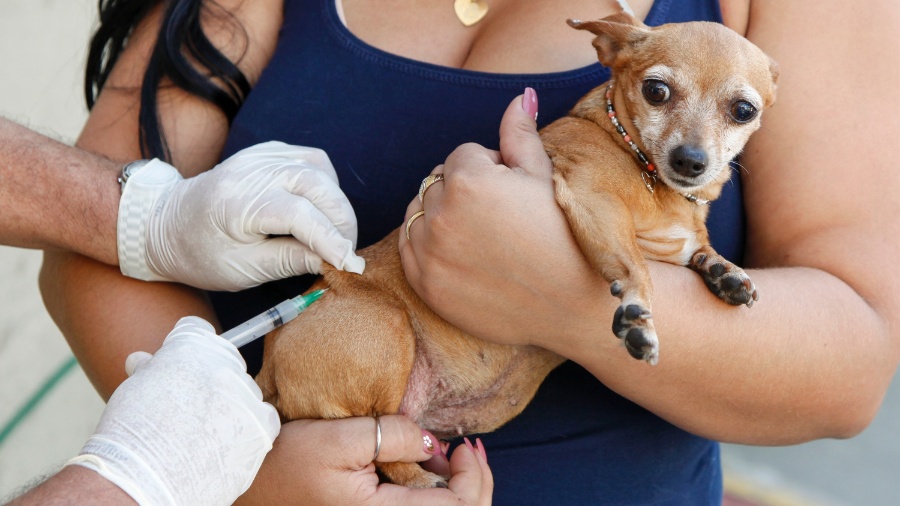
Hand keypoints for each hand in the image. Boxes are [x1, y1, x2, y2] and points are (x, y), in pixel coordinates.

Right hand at [66, 317, 280, 505]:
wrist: (145, 480)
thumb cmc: (132, 435)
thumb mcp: (133, 389)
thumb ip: (149, 370)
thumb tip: (143, 359)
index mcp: (191, 346)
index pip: (199, 331)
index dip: (188, 349)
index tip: (181, 368)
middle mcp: (224, 364)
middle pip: (227, 361)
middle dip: (212, 378)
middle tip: (192, 407)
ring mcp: (246, 395)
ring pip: (247, 391)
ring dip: (232, 405)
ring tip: (204, 433)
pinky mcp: (262, 426)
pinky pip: (265, 418)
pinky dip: (251, 427)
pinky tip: (227, 441)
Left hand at [119, 141, 364, 290]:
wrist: (165, 223)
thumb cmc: (199, 253)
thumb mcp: (242, 270)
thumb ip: (290, 262)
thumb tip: (334, 261)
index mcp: (236, 204)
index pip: (300, 215)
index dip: (332, 240)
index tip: (351, 265)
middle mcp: (249, 171)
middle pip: (317, 185)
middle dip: (342, 221)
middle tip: (346, 253)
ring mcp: (258, 156)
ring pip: (320, 169)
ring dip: (337, 202)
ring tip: (335, 234)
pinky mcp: (266, 152)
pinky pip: (310, 160)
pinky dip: (326, 184)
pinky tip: (322, 208)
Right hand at [239, 415, 491, 504]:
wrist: (248, 478)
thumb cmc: (283, 459)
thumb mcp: (337, 437)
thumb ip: (390, 435)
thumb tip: (431, 444)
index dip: (473, 478)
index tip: (465, 446)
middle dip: (476, 485)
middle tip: (472, 451)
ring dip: (459, 491)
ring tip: (456, 459)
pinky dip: (437, 494)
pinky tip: (434, 471)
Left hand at [400, 90, 605, 348]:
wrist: (571, 305)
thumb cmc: (564, 237)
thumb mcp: (544, 178)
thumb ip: (520, 135)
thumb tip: (520, 96)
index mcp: (468, 179)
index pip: (463, 155)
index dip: (492, 172)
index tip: (514, 197)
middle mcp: (440, 213)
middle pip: (438, 182)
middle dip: (463, 192)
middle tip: (502, 221)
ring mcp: (427, 251)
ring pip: (419, 212)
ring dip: (441, 217)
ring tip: (484, 239)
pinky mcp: (423, 283)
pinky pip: (408, 247)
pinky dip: (427, 246)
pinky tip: (465, 256)